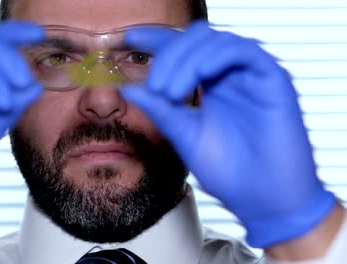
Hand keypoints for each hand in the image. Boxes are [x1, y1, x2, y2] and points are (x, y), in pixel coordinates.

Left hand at [121, 21, 335, 247]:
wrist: (262, 200)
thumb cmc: (229, 171)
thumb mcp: (184, 135)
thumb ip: (160, 110)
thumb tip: (128, 89)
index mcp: (209, 86)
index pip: (182, 51)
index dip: (157, 39)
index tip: (129, 38)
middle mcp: (229, 76)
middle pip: (196, 40)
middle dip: (169, 56)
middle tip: (156, 87)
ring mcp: (251, 76)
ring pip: (217, 42)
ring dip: (188, 60)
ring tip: (171, 91)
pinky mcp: (273, 80)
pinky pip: (245, 52)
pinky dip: (218, 56)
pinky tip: (201, 73)